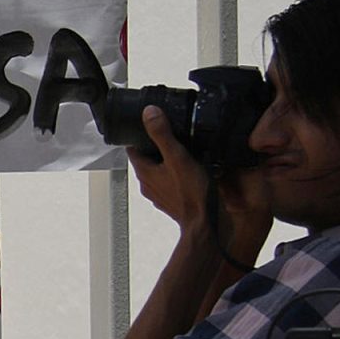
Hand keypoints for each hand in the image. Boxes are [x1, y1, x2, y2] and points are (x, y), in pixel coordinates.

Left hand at [127, 107, 272, 247]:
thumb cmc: (193, 194)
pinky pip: (171, 183)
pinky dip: (177, 174)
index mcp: (144, 172)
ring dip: (167, 161)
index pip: (132, 148)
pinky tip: (191, 169)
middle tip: (171, 133)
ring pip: (159, 171)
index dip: (139, 134)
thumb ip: (162, 134)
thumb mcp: (178, 157)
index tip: (150, 124)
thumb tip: (149, 112)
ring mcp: (160, 194)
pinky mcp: (173, 202)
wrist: (207, 225)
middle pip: (146, 159)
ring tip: (183, 149)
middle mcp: (148, 184)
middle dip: (156, 146)